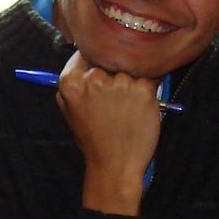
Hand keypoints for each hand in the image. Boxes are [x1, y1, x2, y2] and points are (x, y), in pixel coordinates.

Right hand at [55, 51, 163, 215]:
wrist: (114, 166)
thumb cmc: (93, 139)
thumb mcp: (69, 110)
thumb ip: (71, 83)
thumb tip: (81, 54)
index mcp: (70, 82)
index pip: (85, 52)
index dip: (95, 61)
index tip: (101, 72)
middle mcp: (94, 78)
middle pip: (109, 59)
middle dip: (113, 74)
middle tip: (114, 101)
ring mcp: (120, 83)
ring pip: (129, 70)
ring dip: (131, 84)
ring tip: (126, 109)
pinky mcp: (143, 89)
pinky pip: (148, 79)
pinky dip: (147, 91)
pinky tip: (138, 110)